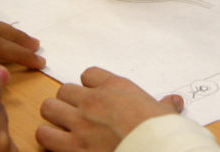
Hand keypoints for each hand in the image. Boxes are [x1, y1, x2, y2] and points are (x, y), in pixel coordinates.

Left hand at [36, 67, 183, 151]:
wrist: (153, 150)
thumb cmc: (159, 131)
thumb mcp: (164, 114)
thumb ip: (164, 105)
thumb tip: (175, 101)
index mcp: (115, 87)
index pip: (88, 74)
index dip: (89, 86)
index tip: (94, 96)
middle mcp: (93, 101)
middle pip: (64, 90)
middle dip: (67, 102)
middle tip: (76, 114)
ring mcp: (79, 123)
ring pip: (48, 107)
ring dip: (54, 117)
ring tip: (62, 127)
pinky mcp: (71, 147)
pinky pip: (44, 134)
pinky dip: (48, 138)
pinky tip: (58, 144)